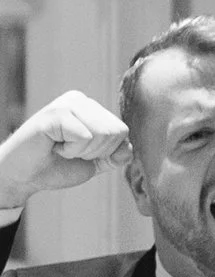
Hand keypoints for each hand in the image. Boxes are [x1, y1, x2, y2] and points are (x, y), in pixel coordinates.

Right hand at [0, 90, 131, 224]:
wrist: (22, 176)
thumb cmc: (54, 167)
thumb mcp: (92, 163)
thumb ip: (112, 156)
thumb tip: (129, 149)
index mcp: (90, 108)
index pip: (122, 131)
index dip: (106, 152)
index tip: (80, 153)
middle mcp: (80, 100)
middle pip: (116, 132)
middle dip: (95, 153)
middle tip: (69, 152)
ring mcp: (66, 103)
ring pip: (103, 133)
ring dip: (82, 152)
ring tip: (61, 148)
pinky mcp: (55, 113)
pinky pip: (85, 137)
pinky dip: (71, 151)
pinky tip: (53, 146)